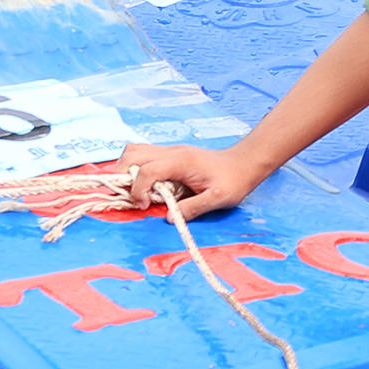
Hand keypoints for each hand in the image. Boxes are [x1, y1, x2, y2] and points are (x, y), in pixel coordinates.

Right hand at [114, 142, 264, 216]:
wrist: (245, 163)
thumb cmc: (234, 180)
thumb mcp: (218, 198)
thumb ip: (193, 208)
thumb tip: (168, 217)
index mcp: (181, 161)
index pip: (146, 170)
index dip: (138, 190)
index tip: (144, 206)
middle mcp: (172, 152)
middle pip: (132, 154)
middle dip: (123, 177)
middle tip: (134, 198)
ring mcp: (170, 151)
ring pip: (135, 152)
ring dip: (128, 171)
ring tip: (139, 193)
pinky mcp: (171, 156)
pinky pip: (144, 156)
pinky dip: (137, 170)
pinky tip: (149, 188)